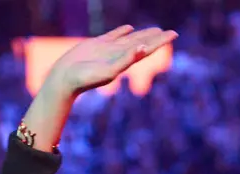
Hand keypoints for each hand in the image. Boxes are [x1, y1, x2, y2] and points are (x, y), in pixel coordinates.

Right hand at [43, 25, 176, 98]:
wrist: (65, 79)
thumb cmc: (85, 78)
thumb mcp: (108, 71)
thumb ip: (126, 60)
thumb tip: (143, 48)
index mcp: (125, 62)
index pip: (148, 49)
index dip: (161, 41)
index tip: (174, 34)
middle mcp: (119, 55)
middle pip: (143, 43)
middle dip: (156, 38)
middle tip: (170, 32)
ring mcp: (108, 50)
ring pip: (130, 39)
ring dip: (142, 34)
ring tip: (155, 29)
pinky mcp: (97, 45)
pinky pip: (114, 35)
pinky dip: (122, 31)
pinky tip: (129, 28)